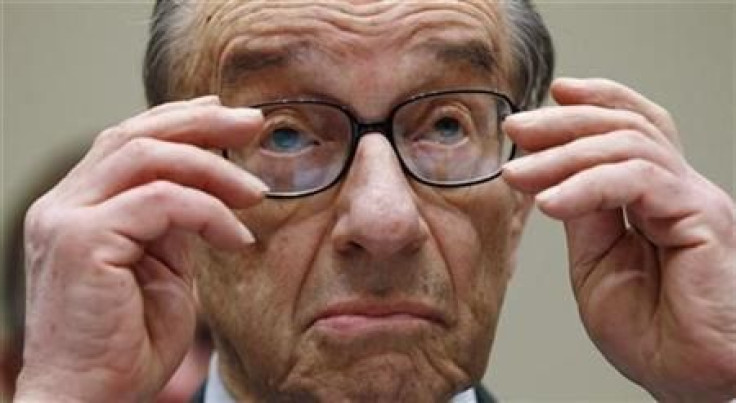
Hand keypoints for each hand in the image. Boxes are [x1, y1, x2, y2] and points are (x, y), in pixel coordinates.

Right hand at [16, 96, 266, 401]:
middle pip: (134, 135)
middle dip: (201, 123)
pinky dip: (208, 213)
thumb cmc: (129, 345)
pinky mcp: (80, 241)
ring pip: (146, 157)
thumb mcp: (163, 271)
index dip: (180, 121)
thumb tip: (209, 191)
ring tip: (257, 191)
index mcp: (79, 207)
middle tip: (252, 124)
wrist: (92, 401)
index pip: (128, 143)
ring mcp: (65, 219)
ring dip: (212, 167)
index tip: (226, 117)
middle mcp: (63, 204)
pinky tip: (238, 238)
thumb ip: (174, 226)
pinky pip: (160, 202)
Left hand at [503, 78, 735, 400]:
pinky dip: (587, 186)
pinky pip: (638, 181)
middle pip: (626, 127)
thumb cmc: (654, 336)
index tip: (547, 97)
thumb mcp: (597, 265)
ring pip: (629, 145)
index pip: (631, 129)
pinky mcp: (703, 219)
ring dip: (563, 154)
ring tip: (517, 175)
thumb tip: (554, 175)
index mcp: (656, 200)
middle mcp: (679, 192)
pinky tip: (550, 203)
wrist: (692, 381)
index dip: (592, 104)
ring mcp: (694, 201)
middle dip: (563, 122)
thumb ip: (584, 217)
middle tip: (515, 129)